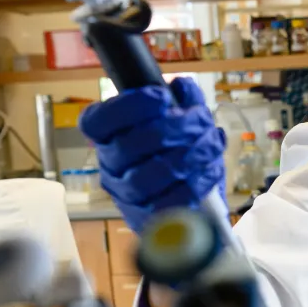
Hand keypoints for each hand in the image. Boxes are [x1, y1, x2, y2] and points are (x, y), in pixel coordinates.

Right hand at [78, 77, 226, 236]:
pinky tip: (211, 167)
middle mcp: (112, 167)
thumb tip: (182, 86)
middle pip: (129, 146)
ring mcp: (128, 196)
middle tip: (201, 119)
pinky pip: (171, 201)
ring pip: (150, 175)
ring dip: (190, 154)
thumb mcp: (183, 122)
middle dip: (174, 127)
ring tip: (211, 143)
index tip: (160, 97)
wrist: (194, 202)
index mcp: (109, 138)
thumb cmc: (179, 155)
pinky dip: (198, 180)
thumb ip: (183, 100)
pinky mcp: (151, 220)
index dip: (126, 106)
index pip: (96, 122)